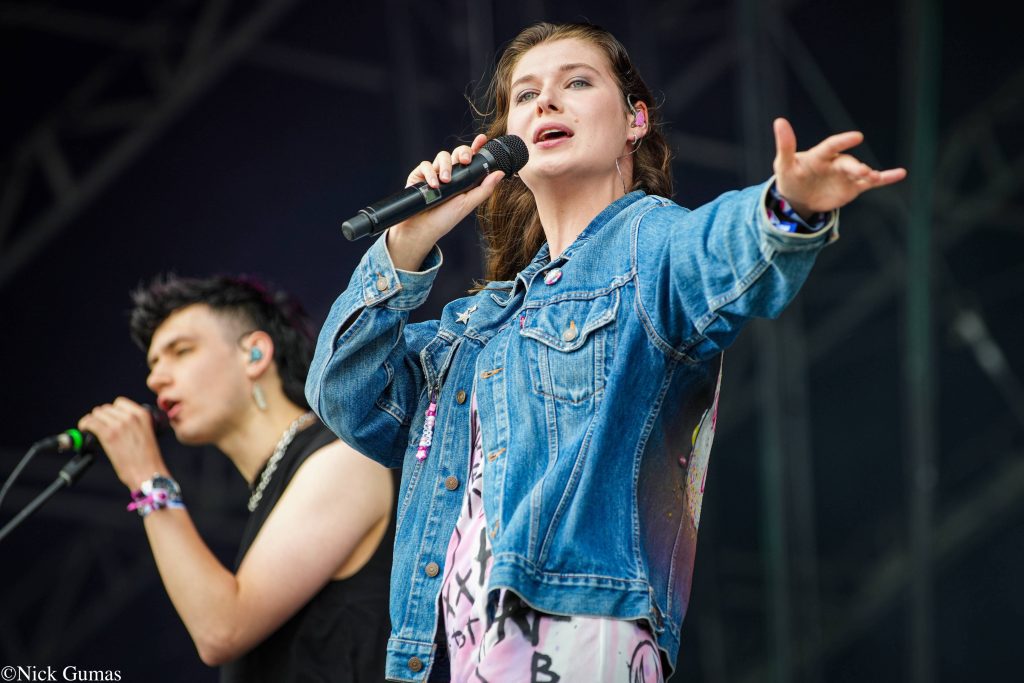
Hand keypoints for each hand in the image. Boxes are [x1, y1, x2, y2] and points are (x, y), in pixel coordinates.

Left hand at [78, 397, 166, 489]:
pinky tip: (84, 430)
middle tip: (99, 428)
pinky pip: (90, 423)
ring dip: (92, 420)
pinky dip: (84, 425)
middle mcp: (131, 417)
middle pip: (107, 408)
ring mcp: (119, 425)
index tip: (109, 419)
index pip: (120, 402)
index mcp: (143, 415)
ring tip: (91, 429)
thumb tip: (116, 422)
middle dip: (102, 417)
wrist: (148, 474)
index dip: (112, 411)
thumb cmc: (148, 460)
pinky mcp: (108, 435)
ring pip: (97, 414)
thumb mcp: (147, 434)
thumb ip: (135, 425)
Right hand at [387, 134, 504, 270]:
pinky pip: (426, 165)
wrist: (422, 229)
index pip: (471, 159)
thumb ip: (484, 189)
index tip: (482, 139)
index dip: (476, 147)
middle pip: (457, 153)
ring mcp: (434, 173)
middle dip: (463, 153)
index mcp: (463, 179)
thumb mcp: (468, 204)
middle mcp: (449, 173)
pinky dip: (430, 173)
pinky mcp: (419, 175)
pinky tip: (433, 185)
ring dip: (446, 166)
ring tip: (445, 181)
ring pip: (442, 156)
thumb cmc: (445, 219)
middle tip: (465, 160)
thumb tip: (500, 173)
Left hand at [772, 118, 906, 218]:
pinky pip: (871, 182)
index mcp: (819, 155)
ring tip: (875, 177)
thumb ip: (785, 145)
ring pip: (861, 173)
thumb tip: (779, 120)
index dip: (842, 142)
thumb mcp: (784, 164)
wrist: (799, 197)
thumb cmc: (791, 176)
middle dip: (855, 167)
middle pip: (847, 163)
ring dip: (870, 174)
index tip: (856, 137)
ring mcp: (846, 174)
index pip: (831, 146)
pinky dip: (885, 178)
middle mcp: (836, 162)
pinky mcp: (853, 186)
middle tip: (862, 171)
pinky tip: (900, 173)